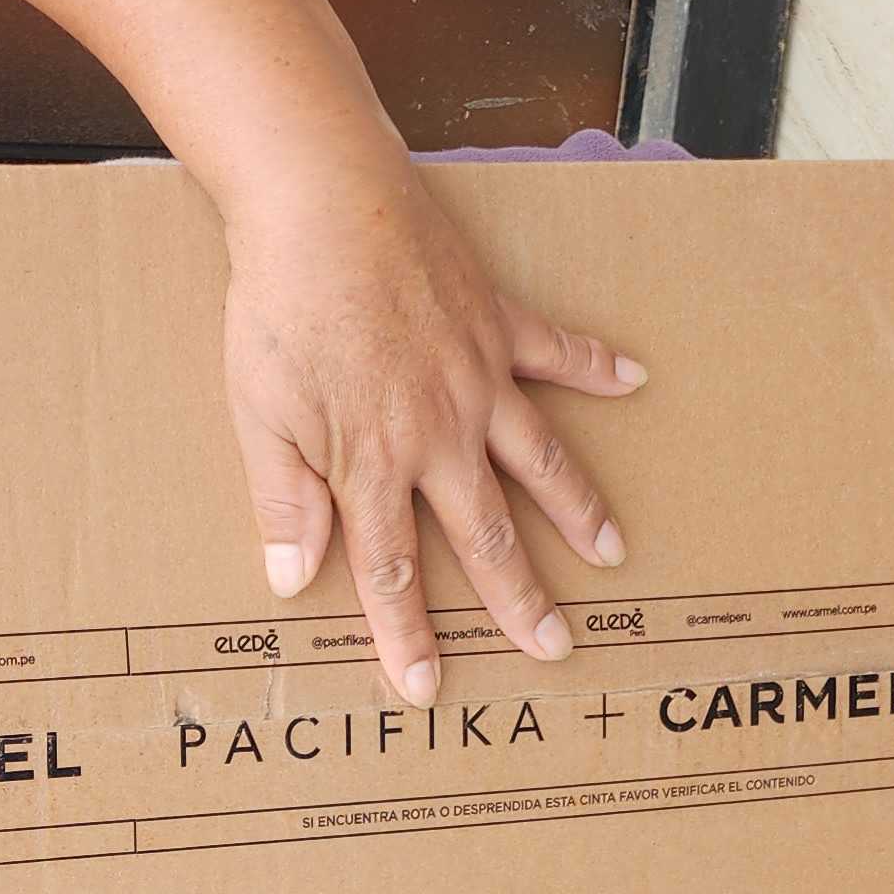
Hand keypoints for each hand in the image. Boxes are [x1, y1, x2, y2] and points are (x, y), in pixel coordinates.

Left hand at [222, 172, 644, 706]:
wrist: (321, 205)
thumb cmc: (278, 309)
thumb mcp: (259, 414)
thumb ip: (283, 499)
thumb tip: (292, 580)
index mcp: (373, 464)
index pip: (391, 572)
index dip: (408, 635)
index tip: (427, 688)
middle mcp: (440, 434)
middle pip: (485, 534)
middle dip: (519, 599)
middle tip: (554, 647)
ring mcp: (477, 377)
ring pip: (539, 459)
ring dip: (577, 509)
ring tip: (610, 552)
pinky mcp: (494, 320)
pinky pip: (555, 350)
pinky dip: (595, 365)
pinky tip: (634, 380)